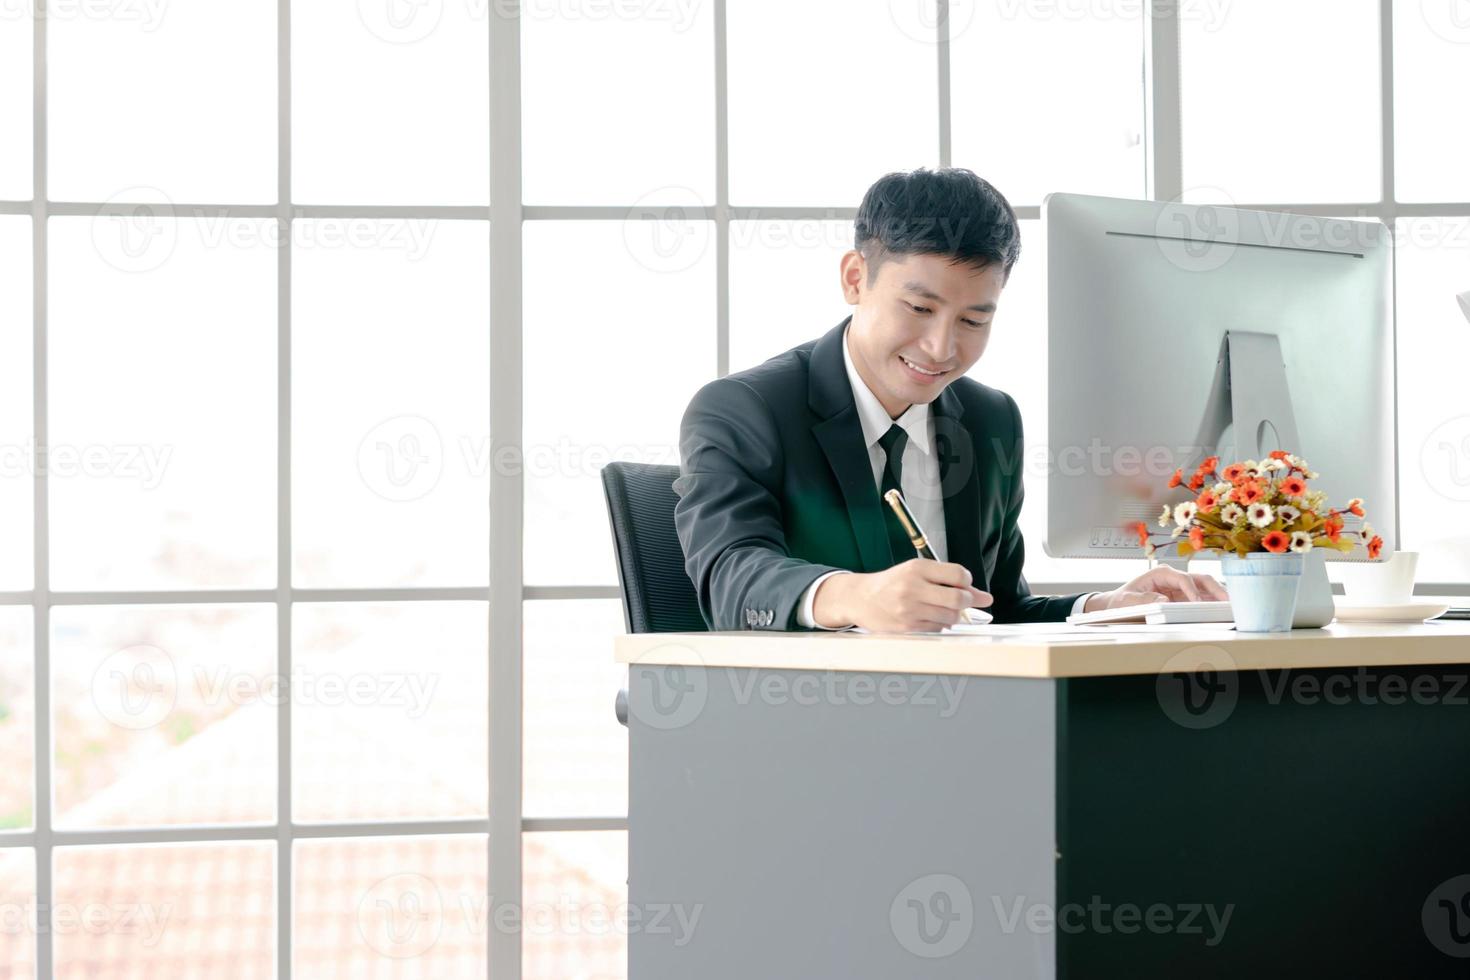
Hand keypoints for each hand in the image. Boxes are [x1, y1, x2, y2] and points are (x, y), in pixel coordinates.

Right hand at [813, 559, 992, 632]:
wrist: (860, 598)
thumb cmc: (891, 584)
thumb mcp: (916, 572)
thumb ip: (948, 579)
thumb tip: (984, 597)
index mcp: (917, 568)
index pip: (958, 574)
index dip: (967, 582)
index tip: (964, 584)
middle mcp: (913, 587)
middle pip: (958, 598)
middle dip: (966, 602)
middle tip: (960, 601)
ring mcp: (910, 609)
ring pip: (951, 617)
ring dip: (953, 615)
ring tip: (940, 609)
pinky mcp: (907, 626)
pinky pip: (938, 628)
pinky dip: (940, 625)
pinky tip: (929, 617)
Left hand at [1084, 566, 1227, 613]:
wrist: (1118, 603)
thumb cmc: (1122, 599)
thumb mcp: (1126, 600)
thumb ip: (1143, 599)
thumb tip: (1164, 600)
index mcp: (1161, 573)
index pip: (1183, 578)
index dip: (1192, 590)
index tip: (1198, 602)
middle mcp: (1174, 577)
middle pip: (1200, 579)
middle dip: (1215, 588)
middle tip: (1227, 601)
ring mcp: (1181, 586)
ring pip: (1206, 587)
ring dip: (1219, 595)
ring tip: (1232, 605)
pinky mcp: (1184, 596)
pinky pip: (1203, 597)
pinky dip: (1214, 602)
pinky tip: (1224, 609)